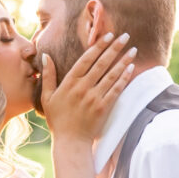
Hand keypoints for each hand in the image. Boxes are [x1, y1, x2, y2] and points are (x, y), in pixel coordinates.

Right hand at [37, 32, 135, 146]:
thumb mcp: (47, 97)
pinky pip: (116, 89)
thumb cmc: (58, 120)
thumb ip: (48, 75)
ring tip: (133, 50)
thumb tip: (45, 56)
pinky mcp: (104, 107)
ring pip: (111, 75)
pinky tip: (131, 68)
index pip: (86, 59)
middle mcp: (82, 88)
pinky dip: (124, 78)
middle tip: (125, 36)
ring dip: (123, 60)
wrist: (70, 142)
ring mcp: (94, 97)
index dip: (98, 46)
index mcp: (69, 82)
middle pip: (102, 63)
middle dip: (114, 48)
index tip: (108, 35)